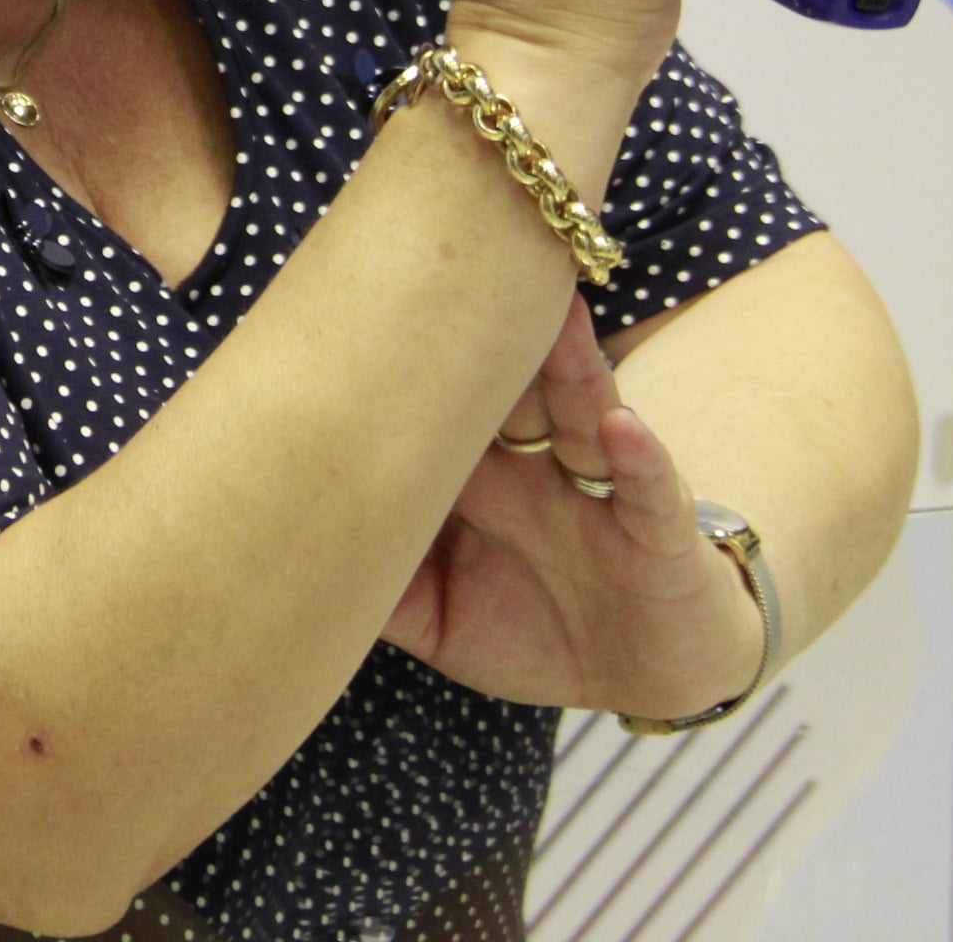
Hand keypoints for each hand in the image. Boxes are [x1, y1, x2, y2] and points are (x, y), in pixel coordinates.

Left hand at [378, 300, 765, 721]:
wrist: (649, 677)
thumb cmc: (539, 631)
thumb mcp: (443, 619)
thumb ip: (381, 589)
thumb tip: (294, 564)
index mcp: (478, 475)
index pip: (433, 401)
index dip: (396, 362)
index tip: (345, 315)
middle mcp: (536, 461)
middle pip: (504, 382)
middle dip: (476, 332)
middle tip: (439, 274)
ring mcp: (599, 486)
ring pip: (579, 406)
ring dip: (566, 360)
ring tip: (545, 310)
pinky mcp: (658, 529)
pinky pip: (649, 485)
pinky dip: (640, 454)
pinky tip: (620, 425)